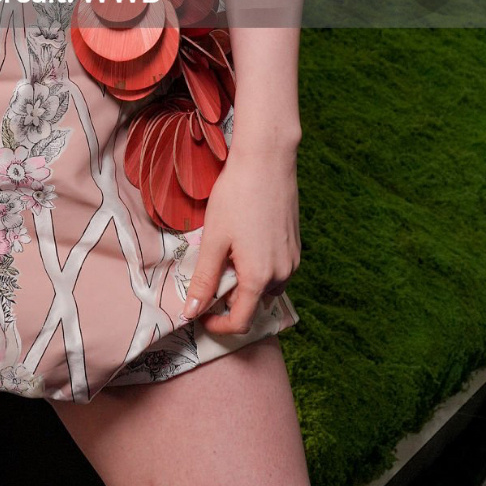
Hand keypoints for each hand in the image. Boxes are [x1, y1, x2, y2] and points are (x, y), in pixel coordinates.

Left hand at [181, 140, 301, 333]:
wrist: (267, 160)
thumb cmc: (236, 196)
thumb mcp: (214, 239)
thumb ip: (203, 280)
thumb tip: (190, 313)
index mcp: (259, 278)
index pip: (240, 322)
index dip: (217, 324)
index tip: (200, 312)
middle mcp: (282, 275)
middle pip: (253, 305)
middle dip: (230, 298)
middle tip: (210, 271)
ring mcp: (292, 260)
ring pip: (266, 288)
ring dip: (245, 282)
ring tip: (226, 253)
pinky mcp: (296, 246)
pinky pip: (276, 270)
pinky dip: (259, 268)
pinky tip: (244, 241)